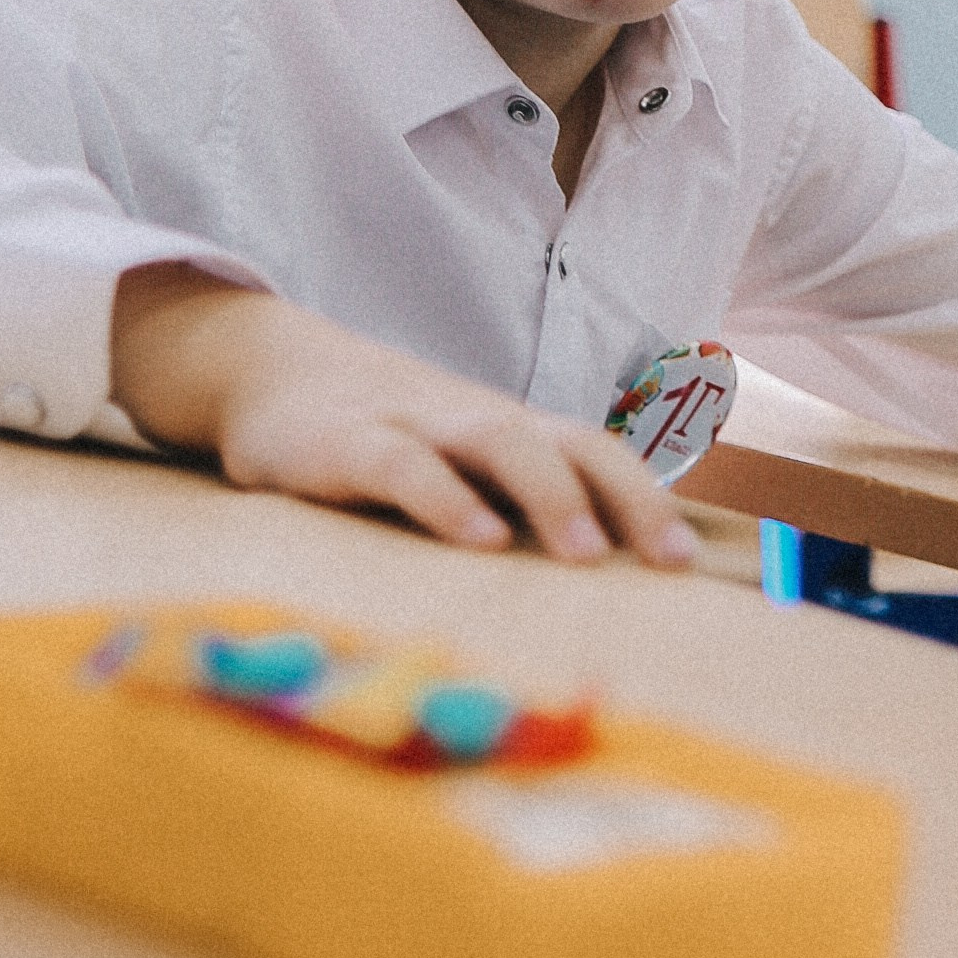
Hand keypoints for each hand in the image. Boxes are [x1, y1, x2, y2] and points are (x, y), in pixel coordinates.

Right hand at [111, 267, 697, 568]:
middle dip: (628, 499)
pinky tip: (478, 541)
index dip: (646, 499)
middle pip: (571, 442)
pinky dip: (447, 500)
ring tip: (584, 557)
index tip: (687, 561)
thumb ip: (505, 508)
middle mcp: (476, 421)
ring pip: (501, 441)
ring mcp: (415, 423)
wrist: (269, 370)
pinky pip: (406, 465)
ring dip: (551, 495)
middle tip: (666, 563)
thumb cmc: (382, 435)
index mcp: (508, 431)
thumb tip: (581, 588)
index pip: (597, 452)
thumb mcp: (449, 465)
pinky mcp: (347, 443)